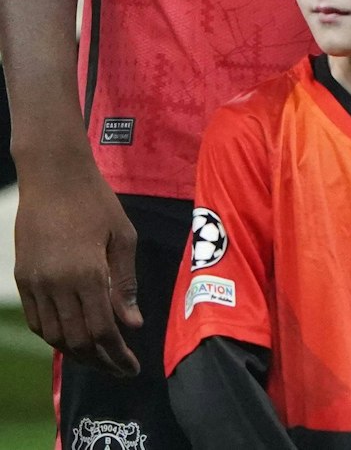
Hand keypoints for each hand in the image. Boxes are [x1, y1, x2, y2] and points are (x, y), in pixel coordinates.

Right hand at [14, 157, 141, 376]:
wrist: (53, 176)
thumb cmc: (96, 202)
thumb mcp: (123, 237)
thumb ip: (125, 283)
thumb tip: (132, 324)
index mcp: (87, 274)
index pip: (102, 330)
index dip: (117, 355)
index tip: (133, 368)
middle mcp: (56, 284)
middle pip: (76, 340)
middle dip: (100, 361)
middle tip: (120, 370)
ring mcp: (34, 283)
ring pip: (53, 334)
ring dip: (77, 353)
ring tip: (100, 359)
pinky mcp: (22, 278)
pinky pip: (36, 319)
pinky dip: (54, 335)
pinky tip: (72, 339)